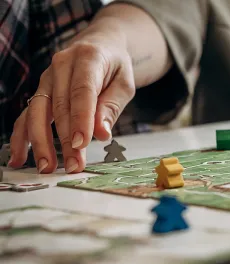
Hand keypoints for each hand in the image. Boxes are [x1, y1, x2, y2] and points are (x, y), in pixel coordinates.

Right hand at [8, 19, 134, 172]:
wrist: (101, 46)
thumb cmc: (116, 66)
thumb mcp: (124, 84)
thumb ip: (111, 107)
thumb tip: (101, 134)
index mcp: (87, 57)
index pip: (82, 91)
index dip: (80, 119)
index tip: (81, 144)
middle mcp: (61, 65)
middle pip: (60, 106)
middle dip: (65, 139)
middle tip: (74, 166)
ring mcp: (47, 78)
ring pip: (38, 112)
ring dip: (41, 142)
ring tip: (47, 167)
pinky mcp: (40, 91)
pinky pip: (27, 115)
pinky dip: (22, 137)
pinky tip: (20, 158)